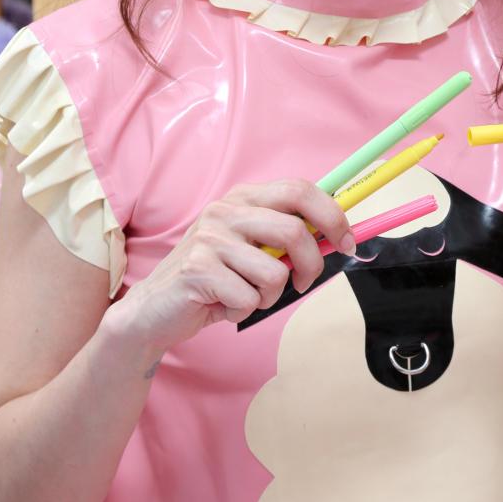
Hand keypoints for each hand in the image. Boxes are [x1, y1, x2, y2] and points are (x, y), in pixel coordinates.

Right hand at [105, 179, 356, 357]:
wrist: (154, 309)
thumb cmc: (213, 280)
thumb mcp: (250, 249)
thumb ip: (284, 239)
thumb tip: (337, 238)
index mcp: (243, 198)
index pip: (299, 190)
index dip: (332, 215)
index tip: (347, 242)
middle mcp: (226, 210)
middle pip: (294, 231)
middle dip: (311, 265)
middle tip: (302, 283)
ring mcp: (210, 238)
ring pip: (275, 273)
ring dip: (268, 296)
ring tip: (245, 295)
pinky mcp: (198, 269)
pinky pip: (249, 299)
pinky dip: (243, 311)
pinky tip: (223, 305)